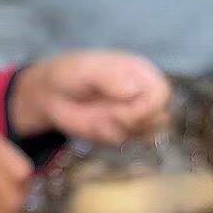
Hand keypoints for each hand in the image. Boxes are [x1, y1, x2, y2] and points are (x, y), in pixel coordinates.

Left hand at [9, 50, 170, 142]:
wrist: (51, 94)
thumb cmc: (70, 73)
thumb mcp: (87, 69)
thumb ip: (109, 78)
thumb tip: (133, 90)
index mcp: (140, 72)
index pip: (162, 93)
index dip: (149, 107)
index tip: (124, 111)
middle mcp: (142, 93)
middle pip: (160, 117)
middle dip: (135, 122)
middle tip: (111, 116)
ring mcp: (133, 113)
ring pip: (146, 133)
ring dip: (121, 131)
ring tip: (99, 119)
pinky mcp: (122, 130)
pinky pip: (127, 142)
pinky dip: (110, 138)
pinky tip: (95, 126)